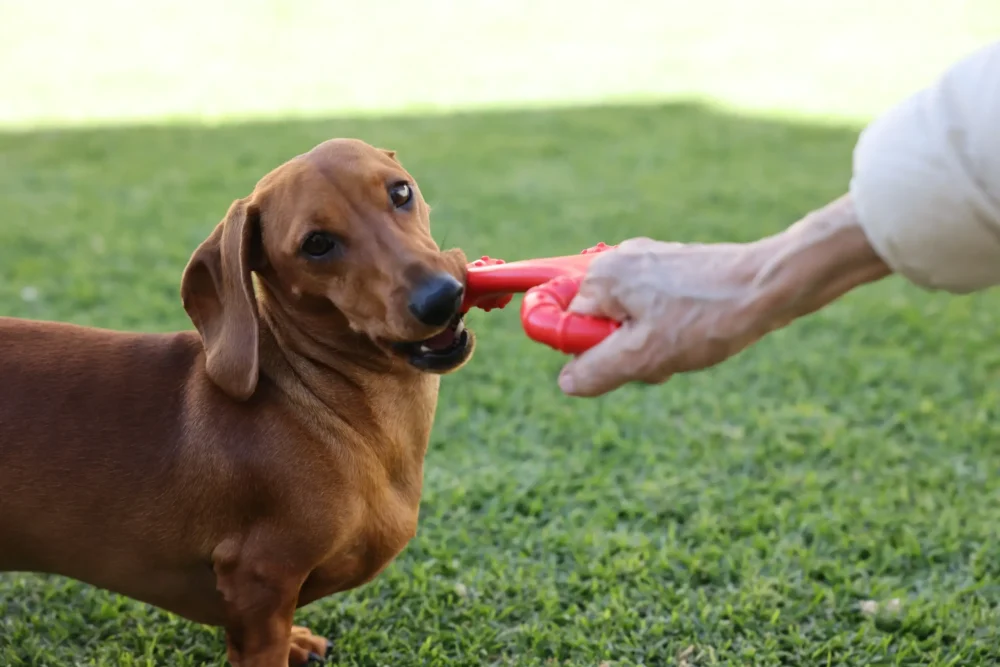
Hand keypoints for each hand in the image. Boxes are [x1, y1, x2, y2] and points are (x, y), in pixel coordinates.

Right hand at [556, 237, 776, 396]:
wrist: (771, 287)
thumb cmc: (708, 317)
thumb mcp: (644, 356)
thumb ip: (596, 370)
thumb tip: (567, 381)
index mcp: (603, 277)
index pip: (568, 325)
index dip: (594, 353)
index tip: (627, 360)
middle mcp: (620, 262)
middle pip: (600, 324)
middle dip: (626, 352)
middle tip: (662, 357)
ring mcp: (649, 263)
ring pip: (630, 322)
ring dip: (651, 346)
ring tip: (684, 345)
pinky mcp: (674, 270)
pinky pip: (654, 311)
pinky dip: (669, 331)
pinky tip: (696, 334)